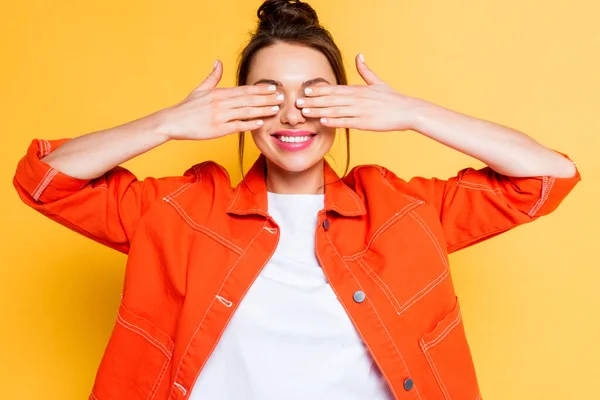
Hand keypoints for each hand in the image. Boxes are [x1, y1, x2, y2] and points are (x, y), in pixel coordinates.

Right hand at [158, 61, 283, 140]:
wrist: (172, 122)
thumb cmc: (187, 107)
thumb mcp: (200, 89)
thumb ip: (212, 77)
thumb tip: (218, 62)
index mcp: (219, 93)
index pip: (244, 90)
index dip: (260, 89)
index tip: (273, 88)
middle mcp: (221, 103)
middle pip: (248, 100)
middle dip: (266, 99)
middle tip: (282, 98)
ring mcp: (219, 117)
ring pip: (245, 112)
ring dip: (262, 110)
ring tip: (276, 110)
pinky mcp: (217, 130)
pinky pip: (236, 126)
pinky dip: (249, 125)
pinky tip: (260, 123)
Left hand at [296, 54, 429, 131]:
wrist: (408, 111)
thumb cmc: (393, 99)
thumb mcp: (378, 82)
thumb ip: (366, 70)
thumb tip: (359, 55)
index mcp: (359, 90)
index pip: (335, 89)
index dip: (319, 90)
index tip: (305, 91)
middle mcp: (357, 99)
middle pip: (331, 99)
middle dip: (314, 101)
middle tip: (297, 102)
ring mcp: (361, 111)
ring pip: (335, 111)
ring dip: (319, 111)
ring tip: (305, 112)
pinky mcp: (365, 123)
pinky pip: (346, 122)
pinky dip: (334, 121)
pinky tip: (322, 121)